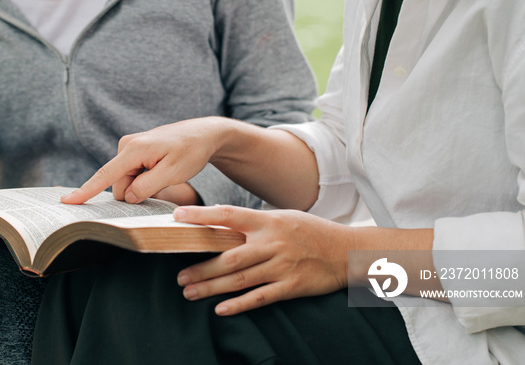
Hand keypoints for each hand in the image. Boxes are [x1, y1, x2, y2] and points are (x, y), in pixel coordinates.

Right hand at [61, 118, 222, 203]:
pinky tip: (161, 171)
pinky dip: (144, 180)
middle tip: (164, 180)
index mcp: (134, 150)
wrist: (203, 134)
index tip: (65, 201)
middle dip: (136, 192)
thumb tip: (126, 197)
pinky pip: (132, 175)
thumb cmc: (191, 151)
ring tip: (166, 172)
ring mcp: (130, 148)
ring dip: (143, 186)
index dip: (85, 191)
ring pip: (126, 182)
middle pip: (119, 185)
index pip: (105, 176)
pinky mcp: (135, 152)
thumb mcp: (174, 173)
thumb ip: (147, 187)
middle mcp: (127, 146)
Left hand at [173, 205, 352, 315]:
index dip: (201, 216)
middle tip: (179, 277)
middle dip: (201, 268)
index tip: (177, 217)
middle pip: (228, 257)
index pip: (228, 215)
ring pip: (239, 279)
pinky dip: (238, 305)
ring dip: (211, 287)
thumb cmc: (310, 231)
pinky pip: (260, 297)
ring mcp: (282, 265)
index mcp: (268, 221)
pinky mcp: (292, 286)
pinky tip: (220, 309)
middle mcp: (272, 242)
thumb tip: (220, 221)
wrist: (347, 251)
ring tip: (190, 292)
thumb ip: (254, 222)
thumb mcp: (283, 217)